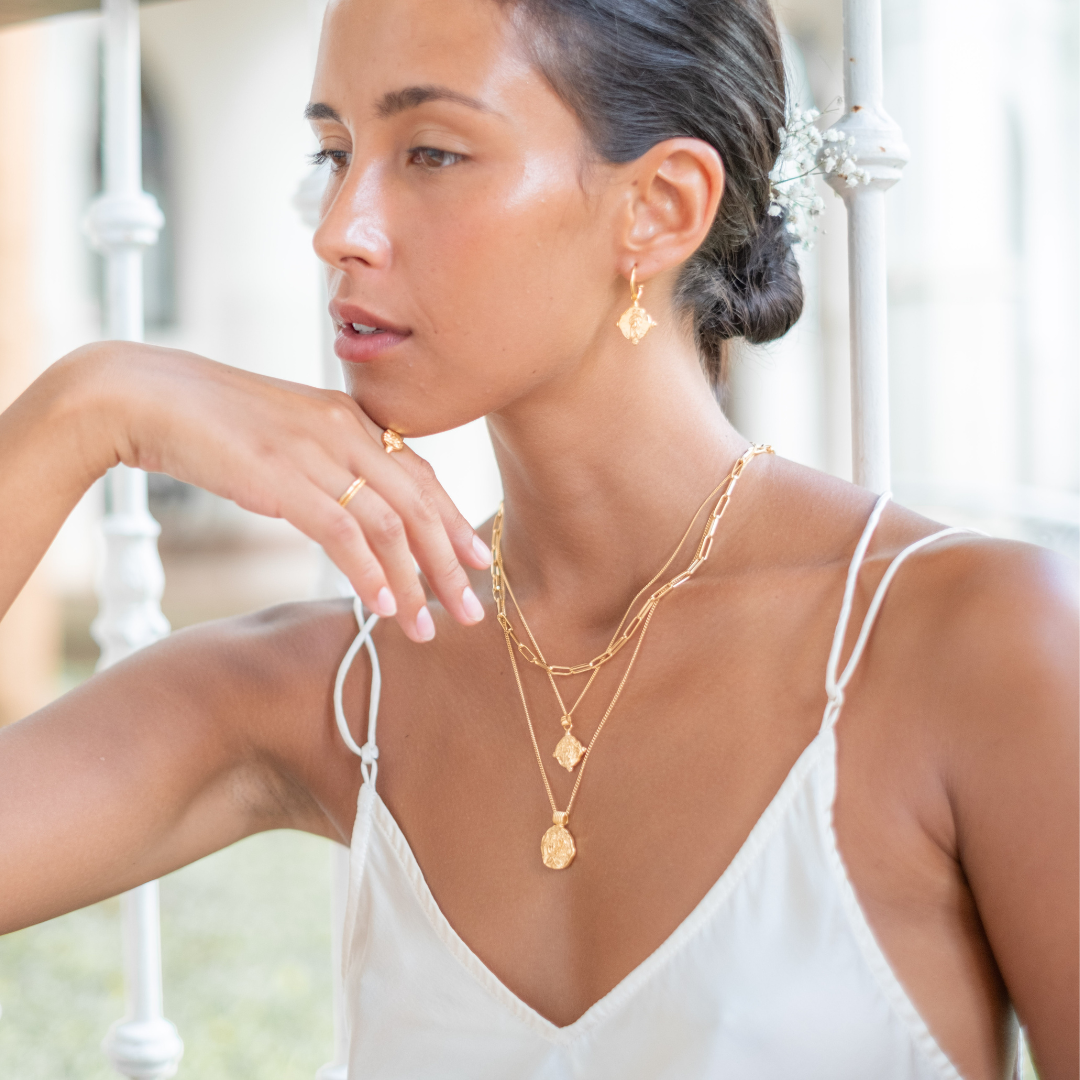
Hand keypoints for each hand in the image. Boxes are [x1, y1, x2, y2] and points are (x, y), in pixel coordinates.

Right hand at [79, 341, 490, 640]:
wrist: (147, 396)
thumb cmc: (213, 422)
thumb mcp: (288, 435)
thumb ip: (329, 461)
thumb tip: (354, 507)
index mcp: (351, 419)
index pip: (420, 475)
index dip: (452, 521)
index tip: (476, 559)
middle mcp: (344, 431)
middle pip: (419, 504)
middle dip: (449, 563)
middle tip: (472, 610)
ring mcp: (314, 452)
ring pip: (389, 524)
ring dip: (414, 582)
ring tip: (427, 628)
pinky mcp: (281, 477)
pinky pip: (342, 532)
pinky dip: (368, 573)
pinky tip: (383, 606)